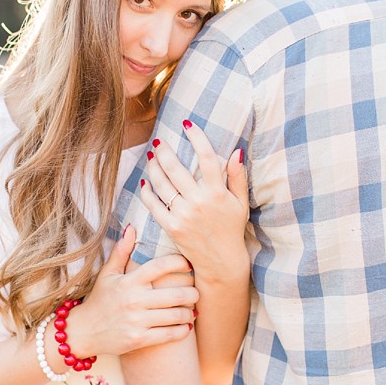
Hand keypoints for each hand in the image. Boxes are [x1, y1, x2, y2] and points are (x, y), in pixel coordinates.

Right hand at [65, 225, 197, 355]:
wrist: (83, 331)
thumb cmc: (99, 300)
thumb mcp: (107, 274)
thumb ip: (121, 252)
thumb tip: (131, 228)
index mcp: (128, 282)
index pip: (160, 267)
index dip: (179, 263)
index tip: (188, 264)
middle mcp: (134, 300)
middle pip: (177, 294)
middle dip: (193, 293)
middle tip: (195, 292)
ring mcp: (137, 321)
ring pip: (177, 315)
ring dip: (190, 313)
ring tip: (191, 310)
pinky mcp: (139, 340)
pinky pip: (170, 335)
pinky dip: (183, 330)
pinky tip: (184, 326)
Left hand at [140, 121, 248, 279]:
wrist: (221, 261)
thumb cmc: (231, 228)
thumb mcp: (240, 203)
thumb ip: (237, 177)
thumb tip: (236, 151)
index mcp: (217, 193)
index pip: (207, 157)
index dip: (197, 137)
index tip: (187, 124)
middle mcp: (199, 202)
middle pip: (176, 168)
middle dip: (165, 151)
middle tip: (160, 141)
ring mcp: (183, 215)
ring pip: (162, 184)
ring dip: (153, 168)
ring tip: (152, 158)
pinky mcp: (171, 227)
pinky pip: (153, 205)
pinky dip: (147, 192)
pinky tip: (145, 182)